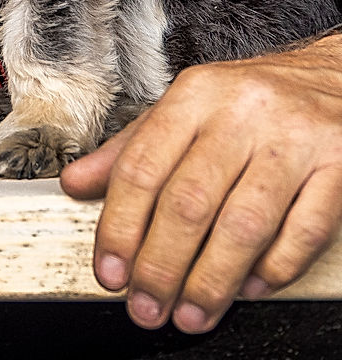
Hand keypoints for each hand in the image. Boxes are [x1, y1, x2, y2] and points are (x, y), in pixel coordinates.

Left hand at [60, 35, 341, 333]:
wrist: (332, 77)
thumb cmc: (249, 99)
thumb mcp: (183, 108)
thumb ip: (130, 148)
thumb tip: (76, 184)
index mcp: (194, 95)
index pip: (142, 166)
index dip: (119, 226)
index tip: (110, 270)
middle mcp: (241, 113)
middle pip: (189, 201)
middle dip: (161, 265)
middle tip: (145, 305)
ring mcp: (293, 140)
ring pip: (244, 224)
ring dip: (212, 281)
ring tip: (190, 313)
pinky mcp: (338, 167)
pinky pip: (302, 232)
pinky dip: (273, 270)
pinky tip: (248, 289)